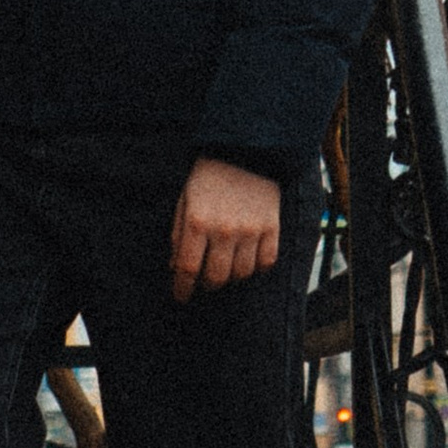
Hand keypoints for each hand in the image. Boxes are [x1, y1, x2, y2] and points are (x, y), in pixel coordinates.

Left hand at [170, 155, 280, 304]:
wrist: (244, 150)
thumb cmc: (208, 177)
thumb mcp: (184, 201)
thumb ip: (179, 235)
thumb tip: (176, 268)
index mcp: (197, 222)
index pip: (187, 269)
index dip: (182, 289)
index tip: (181, 296)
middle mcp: (224, 230)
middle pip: (215, 278)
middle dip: (206, 285)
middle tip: (204, 280)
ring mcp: (250, 230)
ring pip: (241, 274)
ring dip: (230, 277)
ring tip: (226, 267)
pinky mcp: (272, 227)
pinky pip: (266, 262)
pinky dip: (256, 267)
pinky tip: (247, 259)